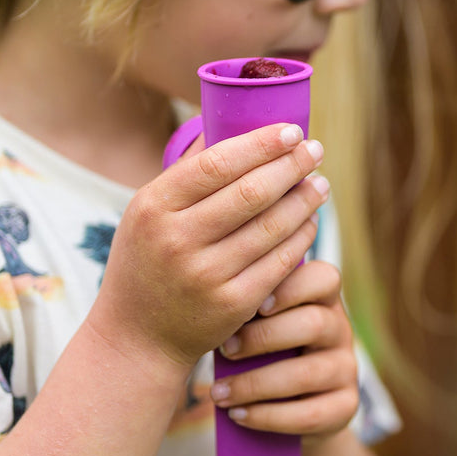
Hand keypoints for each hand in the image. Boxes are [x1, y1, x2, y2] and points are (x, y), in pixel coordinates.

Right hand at [86, 123, 329, 374]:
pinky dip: (301, 236)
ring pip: (271, 227)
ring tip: (320, 183)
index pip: (216, 164)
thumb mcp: (146, 213)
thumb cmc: (147, 262)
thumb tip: (223, 117)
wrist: (136, 338)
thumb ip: (186, 172)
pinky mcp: (233, 304)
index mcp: (153, 207)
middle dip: (291, 166)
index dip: (260, 144)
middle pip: (250, 192)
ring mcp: (206, 275)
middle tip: (315, 149)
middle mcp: (177, 240)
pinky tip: (311, 220)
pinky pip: (279, 261)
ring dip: (303, 200)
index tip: (291, 130)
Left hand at [209, 257, 359, 436]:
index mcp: (323, 300)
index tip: (257, 304)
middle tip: (224, 350)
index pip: (324, 278)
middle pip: (314, 324)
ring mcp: (347, 369)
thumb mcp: (260, 325)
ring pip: (307, 374)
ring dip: (255, 384)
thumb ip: (250, 313)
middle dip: (263, 337)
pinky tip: (238, 415)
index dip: (293, 288)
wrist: (287, 405)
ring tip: (219, 393)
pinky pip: (309, 414)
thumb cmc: (262, 352)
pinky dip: (268, 416)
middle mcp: (340, 330)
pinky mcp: (346, 406)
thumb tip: (216, 312)